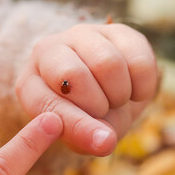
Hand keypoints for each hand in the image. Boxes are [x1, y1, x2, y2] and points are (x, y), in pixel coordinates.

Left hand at [16, 23, 157, 155]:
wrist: (106, 91)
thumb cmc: (85, 114)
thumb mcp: (76, 132)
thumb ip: (84, 137)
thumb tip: (106, 141)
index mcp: (32, 82)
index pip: (47, 103)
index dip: (77, 125)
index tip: (103, 143)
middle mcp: (51, 50)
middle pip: (75, 77)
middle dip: (98, 105)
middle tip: (102, 110)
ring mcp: (82, 35)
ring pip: (108, 63)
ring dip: (120, 94)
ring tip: (115, 98)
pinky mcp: (116, 31)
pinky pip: (138, 59)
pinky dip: (142, 85)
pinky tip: (133, 88)